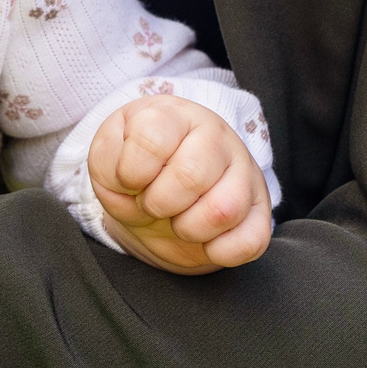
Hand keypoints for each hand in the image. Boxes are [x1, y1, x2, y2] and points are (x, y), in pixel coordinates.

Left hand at [87, 94, 272, 273]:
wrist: (157, 196)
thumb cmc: (133, 169)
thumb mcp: (107, 158)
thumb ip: (109, 160)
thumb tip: (133, 179)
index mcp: (174, 116)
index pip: (152, 137)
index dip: (131, 170)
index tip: (129, 179)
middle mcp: (216, 137)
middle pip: (190, 176)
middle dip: (158, 203)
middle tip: (152, 203)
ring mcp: (244, 173)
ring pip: (223, 210)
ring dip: (188, 228)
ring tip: (178, 219)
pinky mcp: (260, 213)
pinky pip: (251, 241)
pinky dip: (220, 251)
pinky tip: (204, 241)